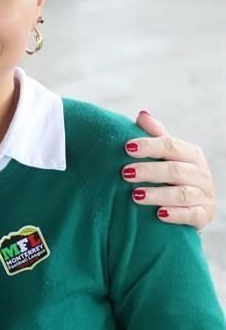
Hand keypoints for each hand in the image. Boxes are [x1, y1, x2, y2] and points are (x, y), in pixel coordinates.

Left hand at [123, 111, 214, 228]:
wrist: (192, 205)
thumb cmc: (173, 176)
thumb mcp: (167, 155)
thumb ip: (156, 136)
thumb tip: (142, 114)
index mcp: (191, 154)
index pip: (171, 146)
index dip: (149, 146)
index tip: (127, 147)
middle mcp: (201, 173)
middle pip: (175, 170)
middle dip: (149, 171)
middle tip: (125, 173)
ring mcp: (204, 195)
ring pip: (181, 194)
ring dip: (158, 194)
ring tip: (135, 195)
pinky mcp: (204, 215)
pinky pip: (191, 215)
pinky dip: (176, 214)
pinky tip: (160, 214)